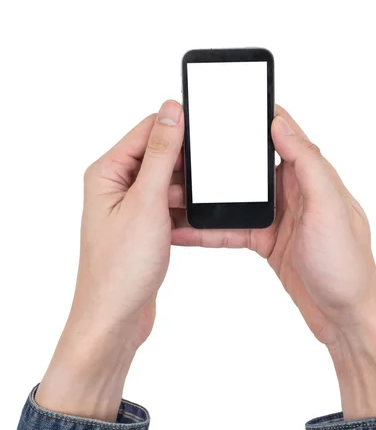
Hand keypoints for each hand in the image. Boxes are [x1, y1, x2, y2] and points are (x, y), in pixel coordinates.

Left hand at [36, 100, 184, 419]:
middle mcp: (116, 186)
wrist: (116, 318)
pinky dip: (186, 210)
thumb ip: (160, 154)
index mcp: (107, 172)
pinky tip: (200, 219)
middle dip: (187, 164)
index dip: (178, 127)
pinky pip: (170, 206)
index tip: (209, 127)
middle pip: (160, 155)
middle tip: (214, 172)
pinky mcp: (144, 227)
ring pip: (169, 183)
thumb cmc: (121, 268)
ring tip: (206, 202)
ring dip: (189, 190)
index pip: (147, 130)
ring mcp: (130, 207)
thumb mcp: (146, 203)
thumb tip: (170, 111)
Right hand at [172, 104, 375, 418]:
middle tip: (182, 154)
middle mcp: (294, 191)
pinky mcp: (267, 241)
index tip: (222, 107)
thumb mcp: (329, 208)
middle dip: (216, 160)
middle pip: (248, 167)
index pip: (281, 134)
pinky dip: (209, 230)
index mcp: (312, 176)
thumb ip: (307, 163)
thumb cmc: (347, 264)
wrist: (346, 317)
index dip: (253, 118)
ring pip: (234, 199)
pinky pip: (231, 229)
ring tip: (173, 194)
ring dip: (206, 198)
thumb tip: (281, 124)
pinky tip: (186, 230)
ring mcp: (278, 217)